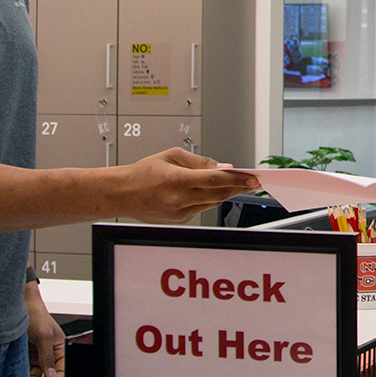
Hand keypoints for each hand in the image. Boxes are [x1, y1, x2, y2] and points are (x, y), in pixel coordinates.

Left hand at [25, 283, 64, 376]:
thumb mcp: (44, 336)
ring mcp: (37, 353)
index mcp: (59, 347)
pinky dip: (24, 373)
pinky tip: (20, 372)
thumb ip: (47, 357)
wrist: (20, 305)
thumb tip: (51, 375)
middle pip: (48, 374)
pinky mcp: (26, 353)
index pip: (62, 370)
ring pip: (37, 373)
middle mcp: (49, 352)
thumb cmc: (35, 315)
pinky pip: (27, 368)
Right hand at [117, 148, 259, 223]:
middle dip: (238, 188)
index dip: (238, 180)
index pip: (215, 180)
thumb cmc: (144, 172)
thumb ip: (200, 161)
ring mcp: (179, 212)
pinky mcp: (180, 220)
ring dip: (225, 194)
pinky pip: (201, 208)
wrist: (123, 194)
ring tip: (234, 184)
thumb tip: (223, 167)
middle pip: (219, 195)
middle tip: (252, 182)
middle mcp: (178, 199)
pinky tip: (205, 192)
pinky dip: (208, 199)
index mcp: (176, 179)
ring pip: (212, 203)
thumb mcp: (171, 156)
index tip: (252, 178)